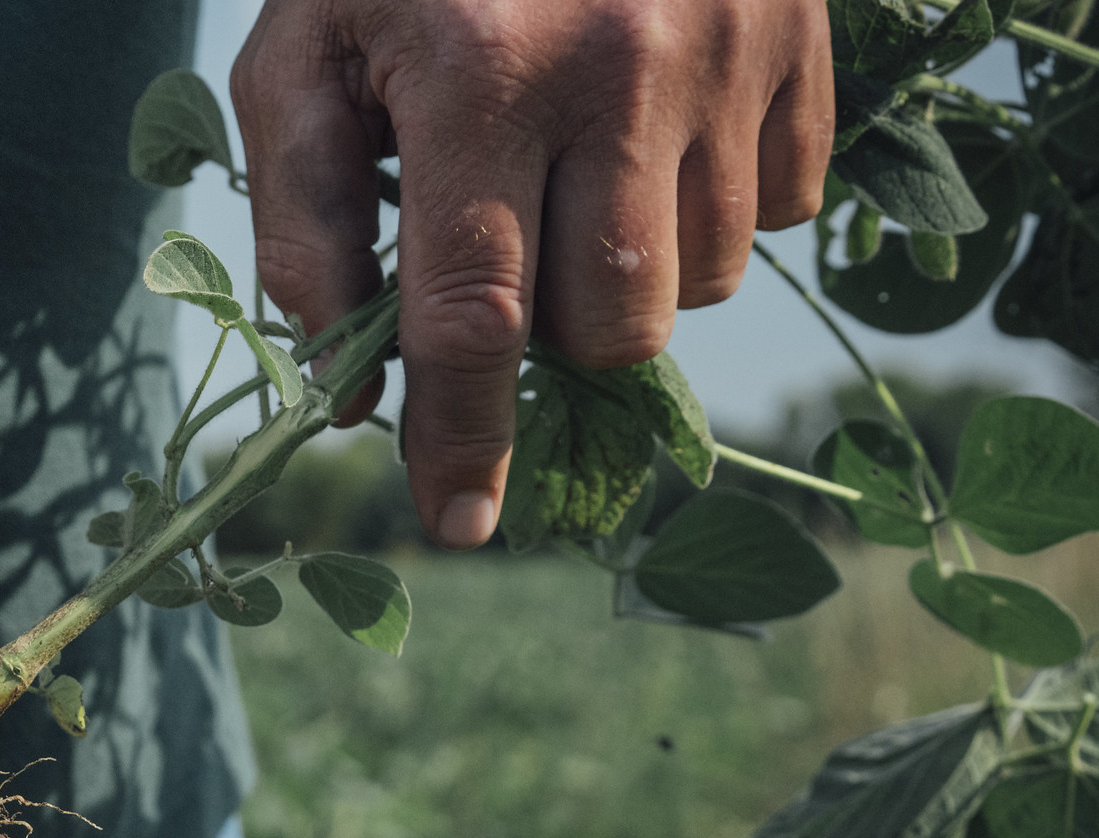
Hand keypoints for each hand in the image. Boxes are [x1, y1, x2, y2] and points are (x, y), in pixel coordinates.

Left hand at [233, 0, 833, 546]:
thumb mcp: (301, 53)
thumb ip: (301, 221)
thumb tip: (348, 389)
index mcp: (480, 76)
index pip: (473, 318)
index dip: (459, 439)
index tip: (457, 524)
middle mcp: (623, 70)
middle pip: (606, 325)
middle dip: (547, 342)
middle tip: (507, 264)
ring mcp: (731, 53)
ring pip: (697, 284)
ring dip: (626, 279)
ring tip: (572, 182)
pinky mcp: (801, 41)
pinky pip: (776, 211)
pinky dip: (709, 212)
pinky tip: (649, 141)